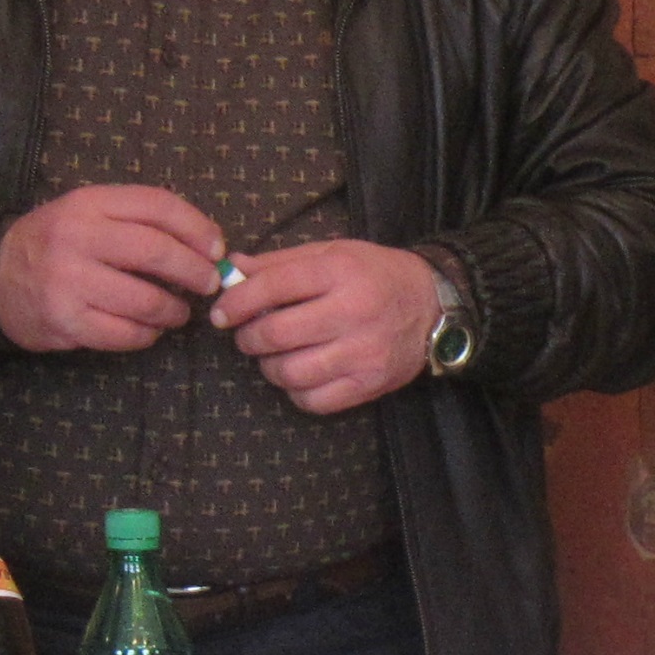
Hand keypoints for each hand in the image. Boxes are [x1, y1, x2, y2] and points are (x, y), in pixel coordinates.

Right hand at [0, 185, 223, 353]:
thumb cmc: (55, 243)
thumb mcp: (88, 213)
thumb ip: (138, 220)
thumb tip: (205, 244)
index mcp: (88, 203)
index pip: (158, 205)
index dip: (198, 228)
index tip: (217, 249)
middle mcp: (78, 238)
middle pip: (157, 253)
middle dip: (194, 272)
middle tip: (209, 284)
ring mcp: (70, 281)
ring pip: (146, 300)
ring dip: (174, 311)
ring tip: (178, 312)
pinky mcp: (65, 320)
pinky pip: (125, 334)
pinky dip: (146, 335)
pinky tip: (148, 330)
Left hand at [216, 240, 442, 412]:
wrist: (432, 306)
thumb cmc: (375, 275)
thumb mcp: (331, 253)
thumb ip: (280, 263)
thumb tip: (233, 270)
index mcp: (339, 271)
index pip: (273, 287)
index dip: (236, 302)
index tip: (222, 313)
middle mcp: (352, 312)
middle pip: (276, 334)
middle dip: (248, 338)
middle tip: (247, 336)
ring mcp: (363, 352)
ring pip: (291, 372)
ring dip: (269, 367)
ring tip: (274, 357)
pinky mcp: (370, 383)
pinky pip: (314, 400)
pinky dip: (296, 392)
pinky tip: (300, 376)